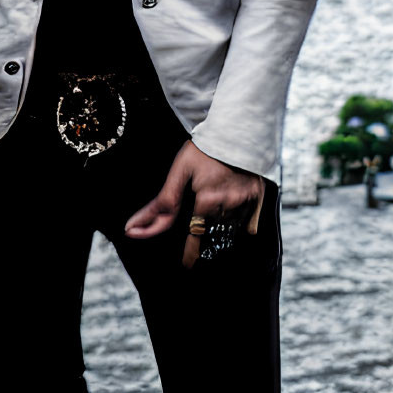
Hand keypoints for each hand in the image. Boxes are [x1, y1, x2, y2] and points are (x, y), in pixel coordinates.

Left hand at [125, 140, 264, 268]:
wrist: (241, 126)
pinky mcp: (259, 196)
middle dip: (204, 243)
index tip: (186, 265)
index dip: (190, 256)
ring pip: (231, 232)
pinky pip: (249, 224)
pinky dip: (240, 226)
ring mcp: (247, 201)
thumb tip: (132, 229)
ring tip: (213, 226)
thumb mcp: (180, 170)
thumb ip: (161, 203)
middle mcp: (229, 205)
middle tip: (197, 250)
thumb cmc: (206, 148)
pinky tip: (232, 217)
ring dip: (220, 234)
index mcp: (208, 201)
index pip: (195, 239)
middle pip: (213, 237)